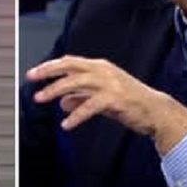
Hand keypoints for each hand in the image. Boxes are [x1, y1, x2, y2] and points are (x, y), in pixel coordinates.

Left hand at [27, 55, 186, 151]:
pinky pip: (89, 106)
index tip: (34, 73)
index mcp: (100, 66)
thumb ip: (81, 97)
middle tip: (31, 79)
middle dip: (48, 71)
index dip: (50, 66)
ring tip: (41, 100)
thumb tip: (62, 103)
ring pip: (76, 83)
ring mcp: (109, 83)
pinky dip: (76, 115)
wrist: (156, 111)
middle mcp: (103, 71)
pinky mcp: (114, 99)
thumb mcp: (101, 98)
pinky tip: (67, 124)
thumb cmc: (129, 103)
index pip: (70, 62)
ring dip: (56, 91)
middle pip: (70, 66)